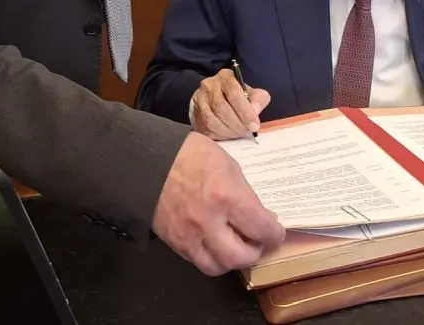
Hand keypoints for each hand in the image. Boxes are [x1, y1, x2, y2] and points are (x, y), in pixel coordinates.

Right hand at [152, 131, 284, 275]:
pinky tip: (217, 244)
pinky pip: (198, 262)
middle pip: (240, 257)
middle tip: (258, 241)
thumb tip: (260, 215)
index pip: (260, 228)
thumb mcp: (229, 166)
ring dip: (232, 260)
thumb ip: (245, 195)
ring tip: (237, 246)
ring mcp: (189, 236)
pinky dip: (212, 257)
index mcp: (226, 196)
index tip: (276, 232)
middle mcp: (208, 222)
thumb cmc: (191, 155)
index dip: (274, 234)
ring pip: (218, 267)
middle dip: (256, 252)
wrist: (148, 160)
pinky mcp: (174, 243)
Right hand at [191, 68, 270, 139]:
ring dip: (229, 131)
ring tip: (240, 133)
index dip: (245, 112)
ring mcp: (200, 100)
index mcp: (225, 77)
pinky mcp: (196, 114)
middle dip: (238, 123)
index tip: (254, 126)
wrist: (217, 97)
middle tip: (247, 132)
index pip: (234, 93)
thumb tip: (255, 111)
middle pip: (222, 108)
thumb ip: (259, 99)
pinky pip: (206, 128)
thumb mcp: (252, 93)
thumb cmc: (238, 96)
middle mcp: (209, 86)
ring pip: (212, 120)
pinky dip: (220, 134)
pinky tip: (229, 135)